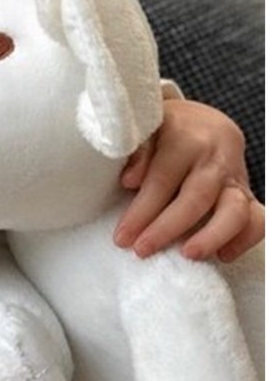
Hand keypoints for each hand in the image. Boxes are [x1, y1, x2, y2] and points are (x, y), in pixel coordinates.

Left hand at [114, 99, 262, 261]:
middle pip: (197, 197)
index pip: (163, 179)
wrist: (198, 123)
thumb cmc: (161, 132)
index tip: (122, 238)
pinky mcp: (246, 193)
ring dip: (211, 236)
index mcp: (186, 137)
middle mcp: (216, 156)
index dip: (141, 211)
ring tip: (187, 255)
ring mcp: (236, 175)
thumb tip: (131, 180)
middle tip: (142, 250)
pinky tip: (223, 256)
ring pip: (236, 209)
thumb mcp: (143, 131)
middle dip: (167, 228)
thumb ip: (136, 152)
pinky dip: (245, 239)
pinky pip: (258, 218)